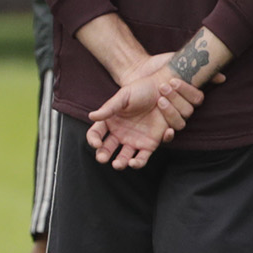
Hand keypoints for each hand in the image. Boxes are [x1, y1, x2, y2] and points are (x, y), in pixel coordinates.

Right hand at [85, 62, 199, 168]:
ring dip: (123, 163)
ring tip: (123, 163)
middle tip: (103, 159)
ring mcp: (134, 141)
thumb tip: (92, 116)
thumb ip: (109, 108)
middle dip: (103, 156)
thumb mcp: (123, 96)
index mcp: (109, 123)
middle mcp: (119, 135)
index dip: (93, 140)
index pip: (95, 134)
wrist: (160, 89)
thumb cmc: (140, 91)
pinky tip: (144, 148)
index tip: (97, 143)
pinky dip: (144, 158)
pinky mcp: (150, 144)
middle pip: (107, 150)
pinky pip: (145, 156)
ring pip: (126, 158)